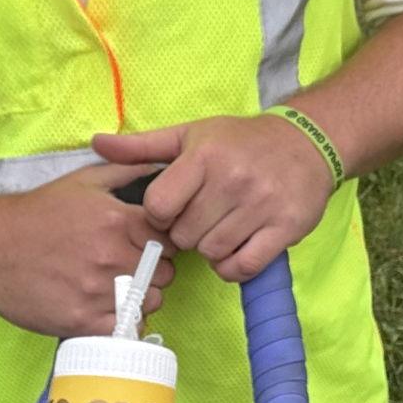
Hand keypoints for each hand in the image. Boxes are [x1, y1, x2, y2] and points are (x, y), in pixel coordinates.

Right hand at [0, 161, 174, 337]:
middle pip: (165, 272)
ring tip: (122, 287)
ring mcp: (96, 292)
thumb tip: (163, 166)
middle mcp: (111, 257)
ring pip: (150, 302)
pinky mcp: (82, 321)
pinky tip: (110, 308)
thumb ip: (127, 171)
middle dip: (156, 269)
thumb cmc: (37, 212)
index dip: (166, 241)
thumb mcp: (83, 180)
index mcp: (116, 220)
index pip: (171, 238)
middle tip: (134, 266)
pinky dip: (125, 320)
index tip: (152, 244)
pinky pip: (127, 327)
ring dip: (143, 296)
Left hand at [92, 115, 334, 283]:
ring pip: (212, 253)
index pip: (159, 205)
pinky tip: (235, 249)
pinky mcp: (285, 228)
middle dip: (186, 233)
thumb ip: (141, 146)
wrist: (306, 143)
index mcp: (204, 156)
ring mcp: (261, 206)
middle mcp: (233, 180)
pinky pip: (243, 267)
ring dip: (210, 249)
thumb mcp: (190, 135)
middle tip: (200, 219)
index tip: (171, 208)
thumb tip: (96, 144)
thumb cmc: (239, 141)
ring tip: (219, 230)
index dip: (159, 214)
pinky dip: (233, 267)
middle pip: (185, 235)